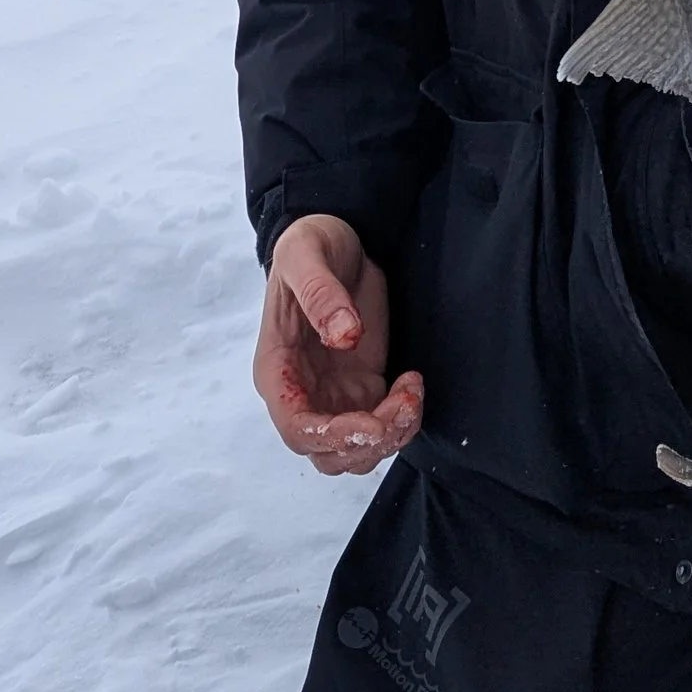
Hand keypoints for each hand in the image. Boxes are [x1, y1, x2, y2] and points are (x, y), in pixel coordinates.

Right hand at [254, 213, 423, 476]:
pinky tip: (413, 384)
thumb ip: (321, 294)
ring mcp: (332, 395)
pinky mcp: (362, 388)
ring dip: (390, 436)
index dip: (332, 437)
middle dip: (369, 443)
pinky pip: (380, 426)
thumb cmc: (311, 244)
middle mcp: (302, 392)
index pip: (296, 428)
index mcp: (277, 369)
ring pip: (355, 451)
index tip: (372, 424)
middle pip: (327, 453)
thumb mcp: (307, 254)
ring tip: (413, 394)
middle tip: (406, 405)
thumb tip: (343, 335)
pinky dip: (402, 419)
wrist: (336, 238)